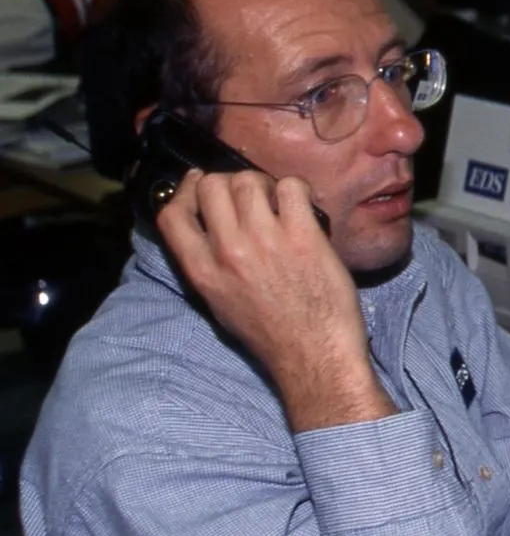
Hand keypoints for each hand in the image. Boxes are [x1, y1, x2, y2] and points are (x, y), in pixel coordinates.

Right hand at [157, 169, 390, 431]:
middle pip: (211, 185)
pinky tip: (303, 208)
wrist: (314, 355)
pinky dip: (297, 191)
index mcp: (201, 271)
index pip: (170, 214)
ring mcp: (265, 241)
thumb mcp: (218, 302)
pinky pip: (291, 188)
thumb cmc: (269, 334)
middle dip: (228, 182)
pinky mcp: (303, 237)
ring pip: (248, 181)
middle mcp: (227, 251)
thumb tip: (203, 225)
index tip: (197, 182)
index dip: (183, 191)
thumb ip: (205, 263)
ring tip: (277, 202)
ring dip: (263, 184)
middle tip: (249, 195)